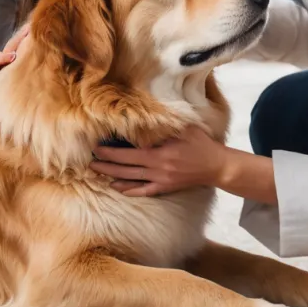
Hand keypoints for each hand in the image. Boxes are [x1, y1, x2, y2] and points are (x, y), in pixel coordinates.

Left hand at [89, 126, 232, 196]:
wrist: (216, 166)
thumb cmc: (201, 144)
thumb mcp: (185, 128)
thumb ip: (166, 124)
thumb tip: (145, 115)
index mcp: (160, 154)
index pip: (129, 154)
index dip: (111, 152)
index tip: (97, 147)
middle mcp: (158, 169)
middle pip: (125, 169)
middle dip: (106, 164)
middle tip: (90, 160)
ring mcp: (161, 180)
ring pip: (131, 180)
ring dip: (112, 177)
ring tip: (97, 172)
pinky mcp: (165, 187)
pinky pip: (143, 191)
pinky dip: (129, 190)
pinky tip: (117, 187)